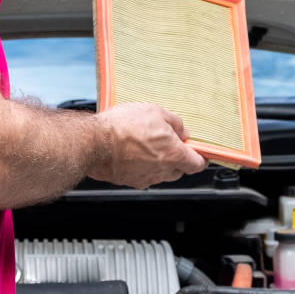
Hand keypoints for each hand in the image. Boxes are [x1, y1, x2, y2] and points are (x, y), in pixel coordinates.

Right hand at [89, 102, 207, 188]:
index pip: (197, 164)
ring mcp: (145, 178)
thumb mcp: (155, 112)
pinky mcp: (129, 181)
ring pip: (161, 174)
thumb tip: (182, 130)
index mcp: (173, 155)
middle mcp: (162, 171)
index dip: (200, 158)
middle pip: (179, 170)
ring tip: (146, 145)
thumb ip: (175, 123)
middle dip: (177, 158)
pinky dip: (142, 166)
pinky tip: (132, 152)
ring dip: (159, 163)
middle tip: (168, 142)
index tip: (199, 152)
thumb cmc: (122, 128)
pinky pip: (143, 175)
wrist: (94, 143)